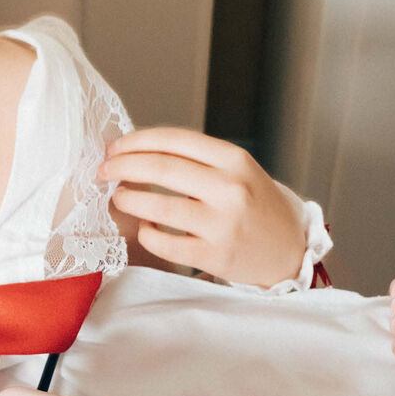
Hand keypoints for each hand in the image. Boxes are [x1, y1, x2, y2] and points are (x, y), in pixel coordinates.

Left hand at [97, 127, 306, 287]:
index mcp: (234, 159)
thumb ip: (194, 159)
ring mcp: (223, 224)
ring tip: (119, 197)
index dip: (136, 141)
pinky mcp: (215, 256)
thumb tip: (134, 151)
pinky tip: (146, 227)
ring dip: (128, 199)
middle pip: (161, 169)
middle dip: (123, 167)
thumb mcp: (236, 169)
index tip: (114, 147)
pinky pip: (165, 243)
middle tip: (104, 171)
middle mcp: (230, 188)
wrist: (290, 248)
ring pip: (159, 206)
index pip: (174, 140)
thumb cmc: (254, 204)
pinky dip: (147, 233)